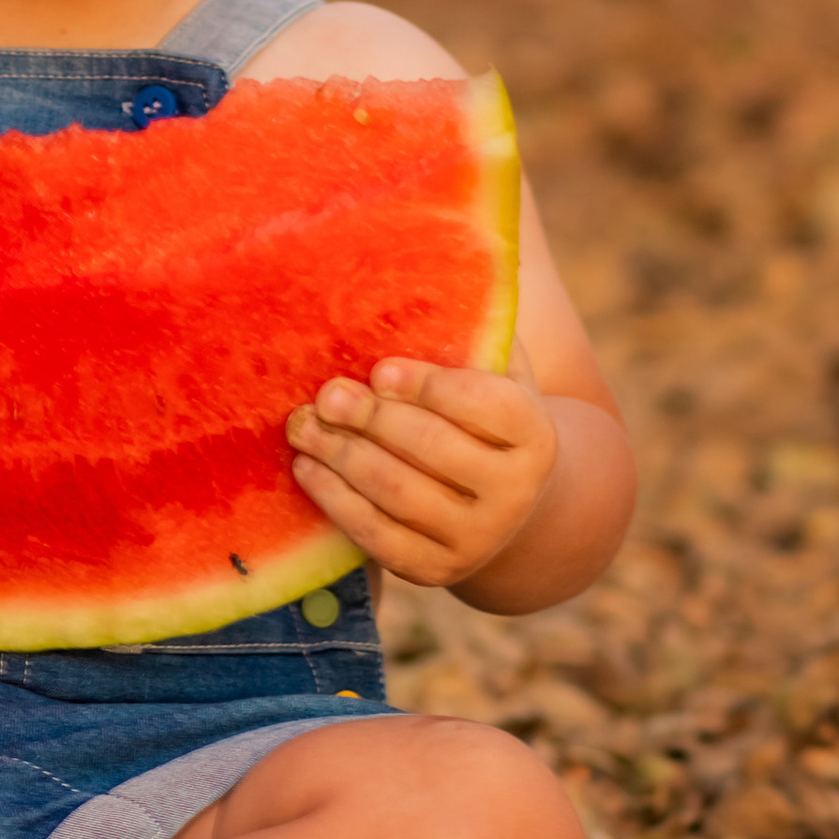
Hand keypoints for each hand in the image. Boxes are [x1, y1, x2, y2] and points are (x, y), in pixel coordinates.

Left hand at [285, 348, 557, 590]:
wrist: (505, 506)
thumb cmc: (481, 419)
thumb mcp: (494, 374)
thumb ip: (471, 334)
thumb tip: (430, 267)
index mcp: (535, 435)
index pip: (484, 406)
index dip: (430, 387)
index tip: (380, 369)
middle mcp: (515, 492)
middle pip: (433, 449)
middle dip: (372, 418)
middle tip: (325, 394)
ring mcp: (476, 539)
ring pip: (398, 492)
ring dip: (341, 455)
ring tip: (303, 424)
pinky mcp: (434, 571)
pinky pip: (376, 537)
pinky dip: (335, 499)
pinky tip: (308, 467)